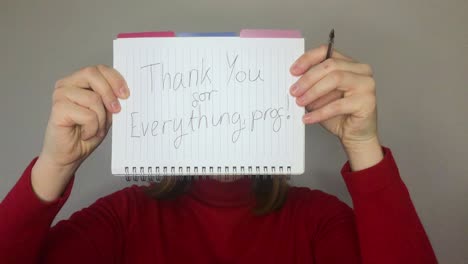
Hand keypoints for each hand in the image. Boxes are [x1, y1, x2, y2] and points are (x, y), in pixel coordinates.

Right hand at [32, 65, 128, 200]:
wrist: (69, 155)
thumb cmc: (87, 133)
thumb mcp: (106, 113)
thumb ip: (112, 100)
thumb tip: (125, 92)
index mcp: (80, 81)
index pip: (99, 69)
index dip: (115, 79)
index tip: (126, 94)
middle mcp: (67, 84)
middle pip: (92, 74)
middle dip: (109, 93)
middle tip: (116, 110)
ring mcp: (60, 95)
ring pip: (93, 98)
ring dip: (101, 119)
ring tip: (95, 129)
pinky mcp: (58, 108)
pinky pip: (87, 114)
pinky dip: (92, 128)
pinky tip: (85, 133)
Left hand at [290, 45, 382, 169]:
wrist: (354, 135)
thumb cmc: (338, 115)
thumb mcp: (320, 96)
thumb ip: (311, 85)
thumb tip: (294, 81)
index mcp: (349, 64)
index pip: (327, 52)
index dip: (308, 59)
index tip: (293, 71)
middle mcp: (361, 70)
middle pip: (330, 65)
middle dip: (308, 79)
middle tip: (294, 91)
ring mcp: (366, 84)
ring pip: (335, 79)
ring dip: (313, 92)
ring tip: (300, 103)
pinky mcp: (367, 101)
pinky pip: (338, 105)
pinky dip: (320, 112)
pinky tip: (309, 118)